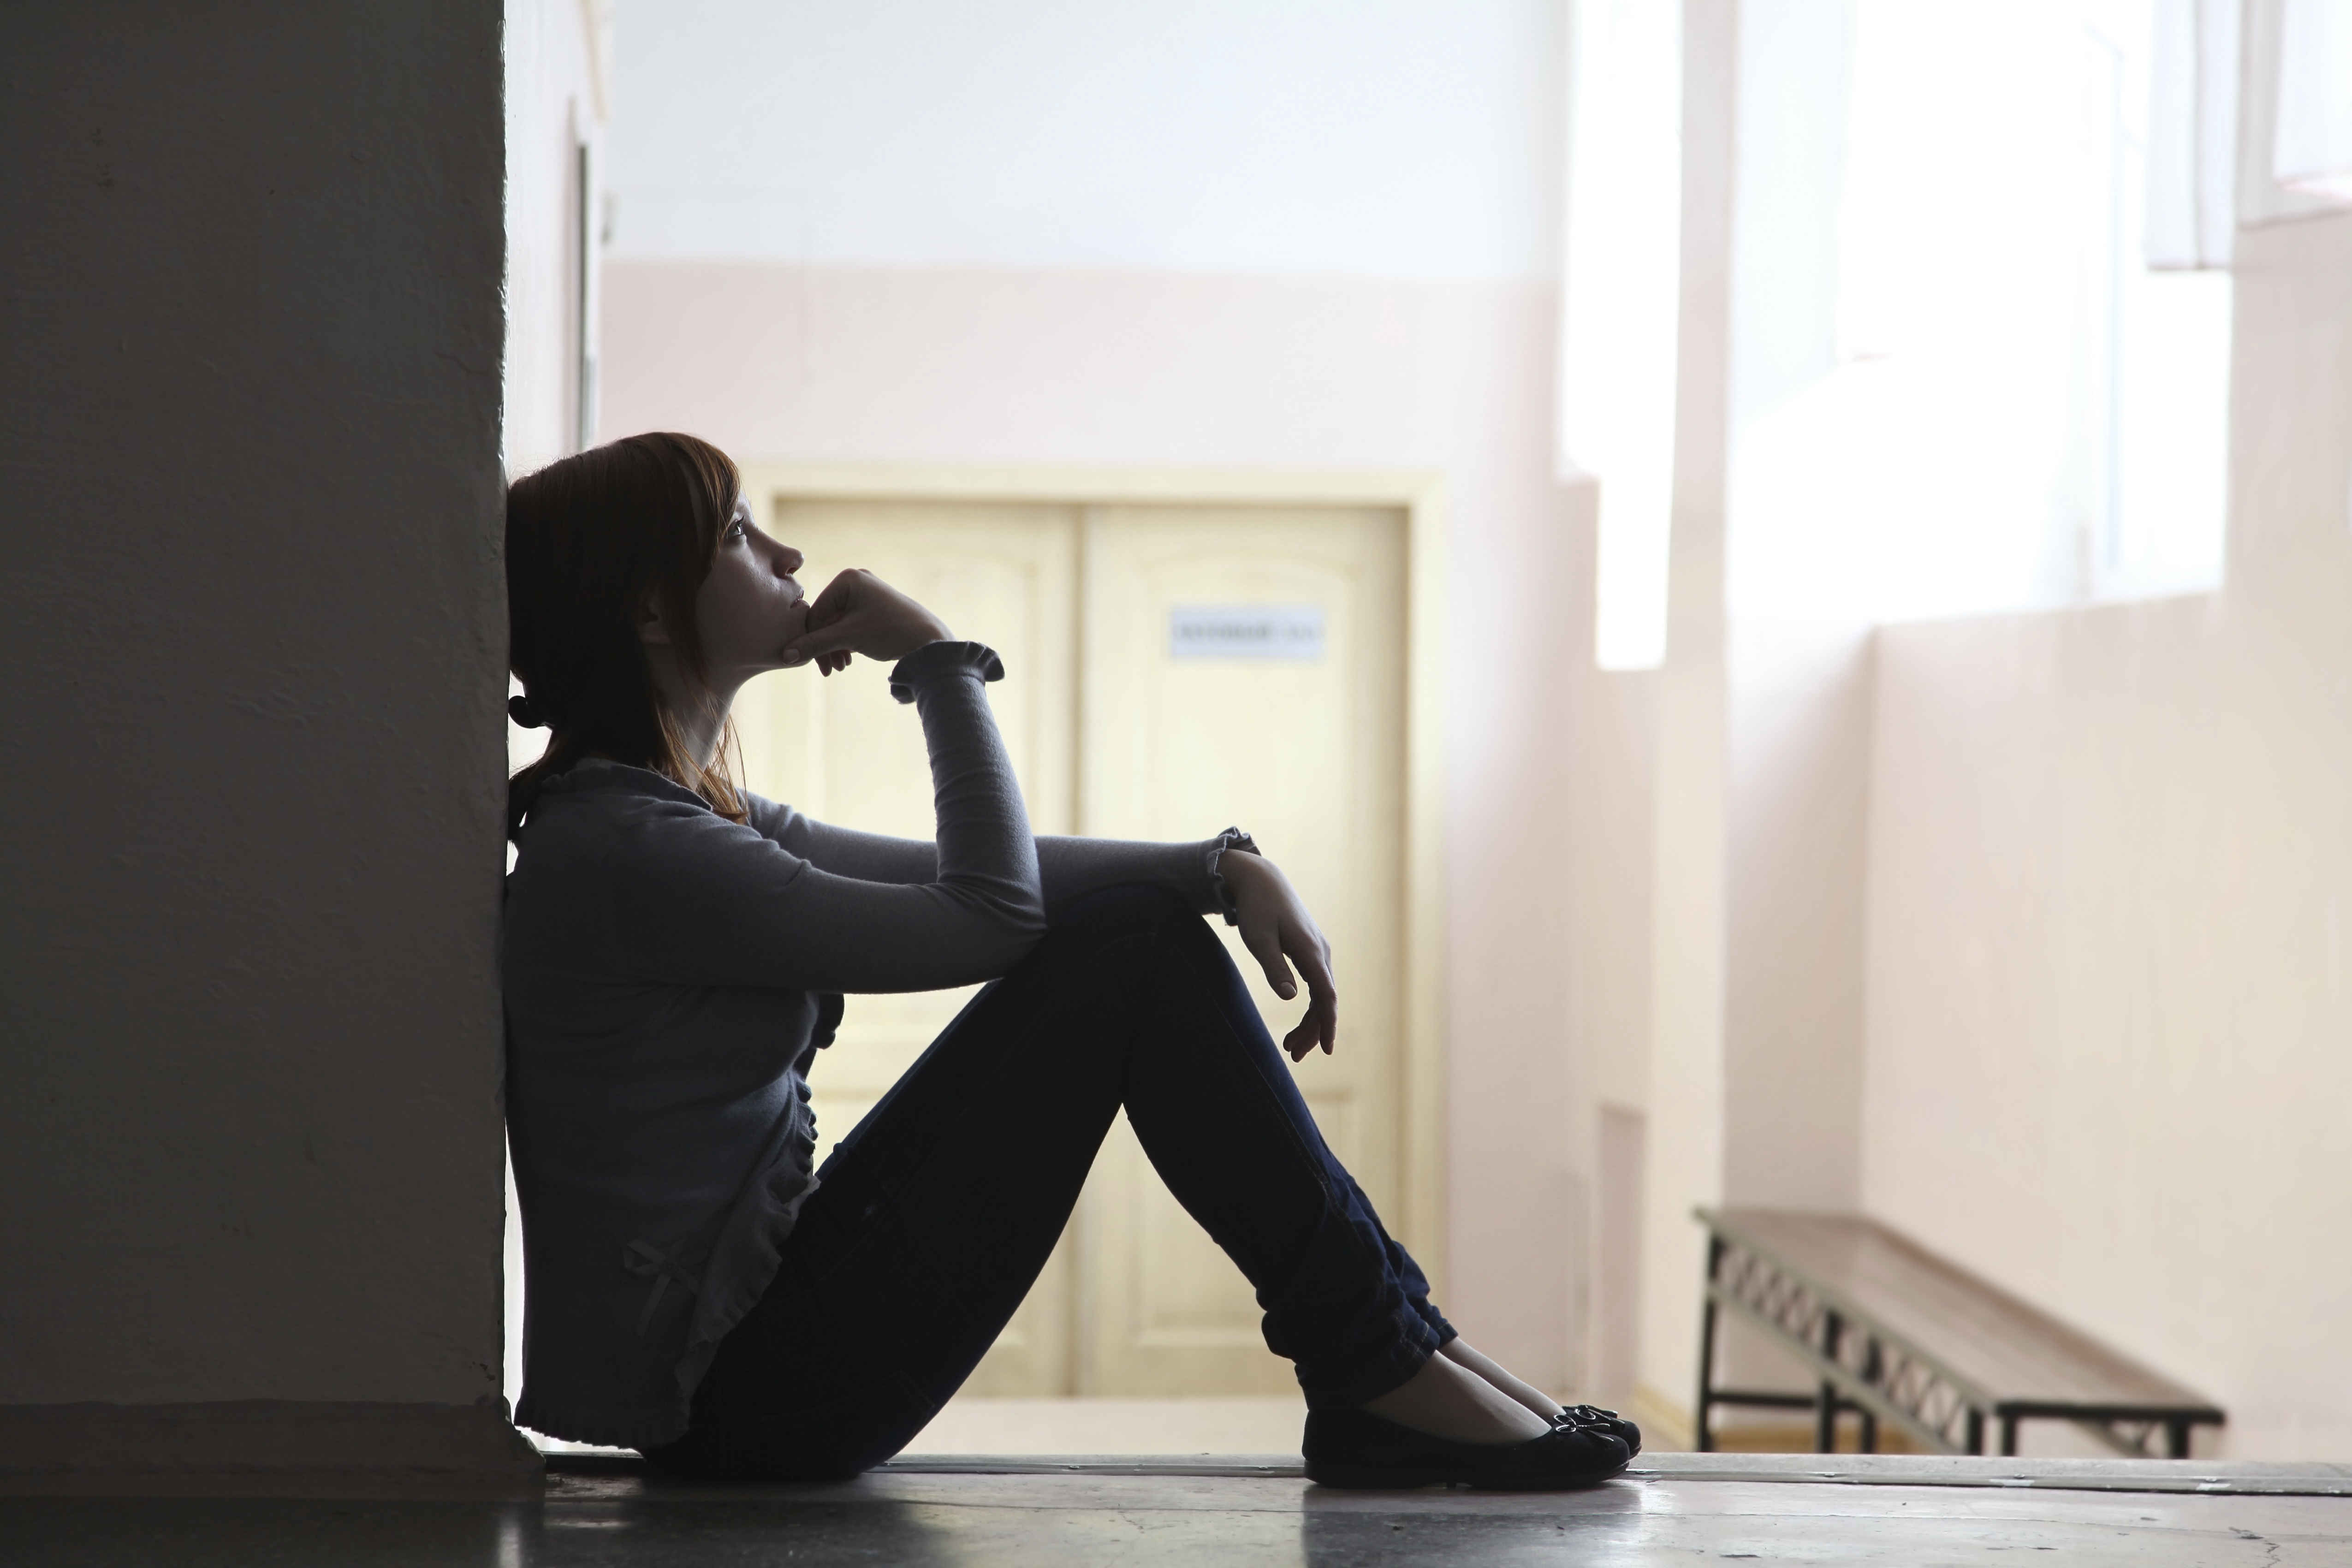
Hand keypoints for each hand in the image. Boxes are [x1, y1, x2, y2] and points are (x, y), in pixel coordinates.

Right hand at [779, 569, 951, 675]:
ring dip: (836, 647)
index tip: (817, 665)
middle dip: (826, 646)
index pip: (817, 611)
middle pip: (827, 618)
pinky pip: (851, 624)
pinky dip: (847, 642)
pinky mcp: (874, 606)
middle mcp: (856, 581)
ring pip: (838, 623)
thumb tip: (786, 655)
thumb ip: (815, 645)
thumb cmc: (890, 632)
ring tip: (842, 667)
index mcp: (848, 579)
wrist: (929, 640)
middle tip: (830, 671)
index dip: (812, 640)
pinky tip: (849, 659)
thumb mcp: (849, 638)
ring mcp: (866, 593)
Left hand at [1222, 849, 1337, 1060]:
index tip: (1327, 1049)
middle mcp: (1321, 952)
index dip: (1328, 1024)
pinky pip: (1317, 983)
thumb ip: (1274, 968)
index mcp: (1311, 951)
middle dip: (1313, 1030)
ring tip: (1290, 1045)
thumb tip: (1291, 998)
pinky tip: (1299, 1017)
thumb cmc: (1257, 908)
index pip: (1326, 995)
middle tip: (1293, 1055)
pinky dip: (1310, 1004)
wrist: (1261, 879)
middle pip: (1325, 1000)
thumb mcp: (1259, 939)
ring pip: (1321, 993)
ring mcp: (1318, 950)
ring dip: (1310, 1021)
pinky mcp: (1311, 949)